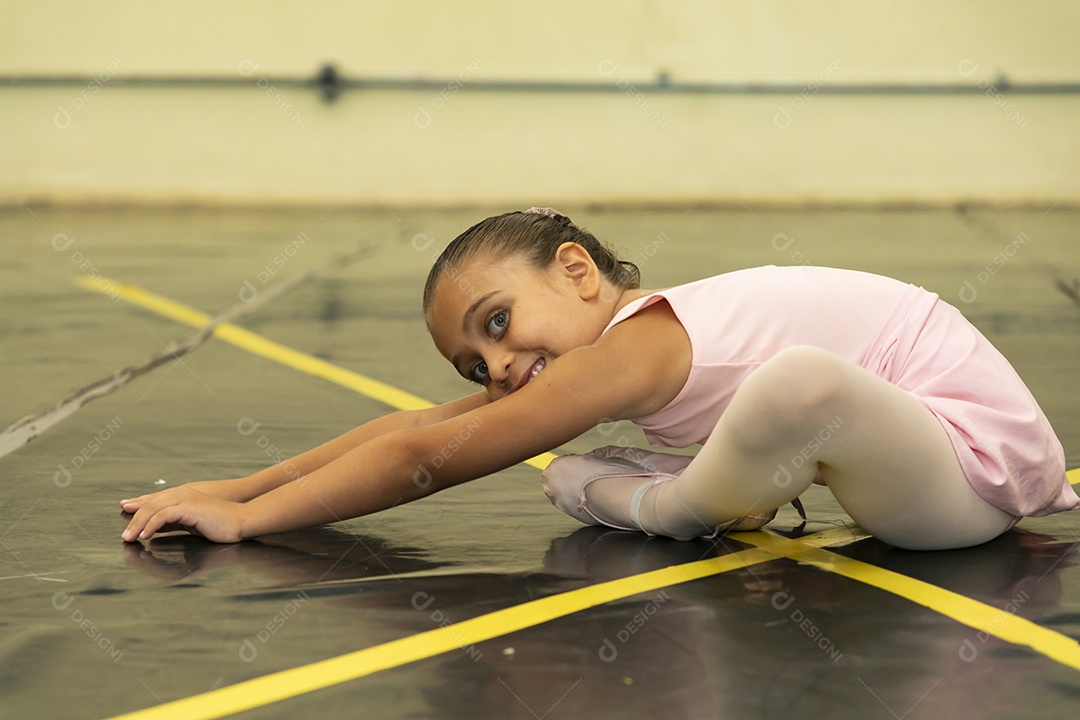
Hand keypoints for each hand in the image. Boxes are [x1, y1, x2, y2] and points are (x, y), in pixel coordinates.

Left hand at [120, 486, 246, 542]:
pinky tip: (146, 535)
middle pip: (151, 503)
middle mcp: (182, 494)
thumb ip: (174, 523)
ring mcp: (186, 499)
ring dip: (139, 524)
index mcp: (184, 497)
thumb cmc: (221, 524)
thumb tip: (156, 528)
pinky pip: (164, 515)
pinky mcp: (190, 507)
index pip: (156, 499)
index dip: (140, 503)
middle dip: (134, 517)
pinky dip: (152, 524)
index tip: (126, 508)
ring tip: (130, 537)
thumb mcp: (192, 523)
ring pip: (154, 508)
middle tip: (125, 534)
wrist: (241, 521)